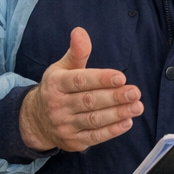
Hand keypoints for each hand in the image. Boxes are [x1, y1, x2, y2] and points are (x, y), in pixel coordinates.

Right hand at [19, 27, 142, 152]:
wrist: (36, 121)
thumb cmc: (56, 89)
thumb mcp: (62, 68)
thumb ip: (76, 52)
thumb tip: (80, 31)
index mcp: (56, 84)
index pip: (80, 81)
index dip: (101, 79)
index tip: (121, 77)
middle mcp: (58, 106)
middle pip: (89, 101)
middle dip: (114, 97)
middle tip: (135, 92)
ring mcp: (65, 125)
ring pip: (94, 120)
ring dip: (118, 114)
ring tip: (137, 106)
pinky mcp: (73, 141)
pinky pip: (95, 136)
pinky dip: (112, 130)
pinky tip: (128, 121)